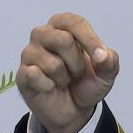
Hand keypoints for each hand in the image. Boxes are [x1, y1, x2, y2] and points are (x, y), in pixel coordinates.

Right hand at [16, 13, 118, 132]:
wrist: (74, 110)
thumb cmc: (87, 82)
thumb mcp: (107, 73)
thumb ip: (110, 61)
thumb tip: (103, 55)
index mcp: (63, 26)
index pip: (74, 22)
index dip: (89, 39)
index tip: (101, 57)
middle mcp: (43, 34)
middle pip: (63, 40)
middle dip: (77, 62)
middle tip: (77, 72)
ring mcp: (29, 53)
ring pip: (52, 63)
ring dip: (65, 77)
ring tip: (64, 79)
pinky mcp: (22, 73)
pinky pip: (35, 76)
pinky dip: (50, 86)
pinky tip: (50, 87)